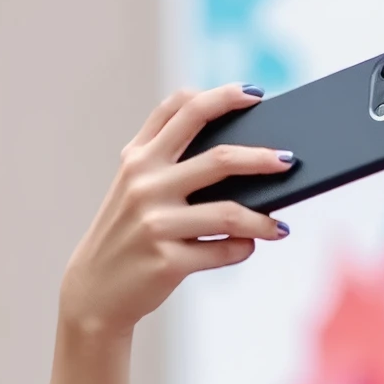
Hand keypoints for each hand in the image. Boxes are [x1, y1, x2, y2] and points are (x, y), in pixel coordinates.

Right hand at [59, 86, 290, 338]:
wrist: (95, 290)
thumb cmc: (127, 233)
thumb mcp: (134, 186)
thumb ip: (166, 158)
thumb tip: (236, 151)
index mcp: (138, 157)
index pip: (182, 110)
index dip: (222, 96)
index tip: (254, 94)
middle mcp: (145, 184)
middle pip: (218, 159)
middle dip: (260, 157)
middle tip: (288, 159)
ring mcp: (156, 223)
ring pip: (229, 213)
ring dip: (263, 220)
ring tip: (280, 226)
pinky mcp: (167, 262)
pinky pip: (223, 252)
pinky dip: (242, 249)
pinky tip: (249, 246)